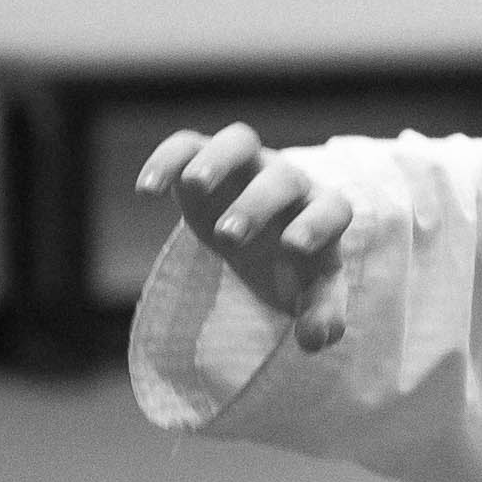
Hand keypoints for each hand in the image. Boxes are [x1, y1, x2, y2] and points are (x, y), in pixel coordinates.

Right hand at [137, 121, 352, 351]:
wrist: (259, 240)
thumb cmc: (291, 268)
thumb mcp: (309, 295)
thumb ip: (320, 317)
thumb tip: (314, 340)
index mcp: (322, 213)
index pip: (333, 209)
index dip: (317, 225)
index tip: (292, 249)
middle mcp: (289, 181)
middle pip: (283, 178)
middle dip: (257, 205)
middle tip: (229, 238)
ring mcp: (248, 164)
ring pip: (239, 142)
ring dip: (217, 161)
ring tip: (194, 188)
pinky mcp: (206, 158)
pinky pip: (188, 144)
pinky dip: (167, 159)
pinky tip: (148, 191)